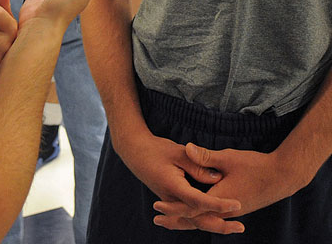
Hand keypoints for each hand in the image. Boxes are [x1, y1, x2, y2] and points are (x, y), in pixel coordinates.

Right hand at [114, 132, 243, 235]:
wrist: (135, 152)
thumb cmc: (156, 149)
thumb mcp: (178, 152)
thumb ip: (198, 164)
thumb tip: (217, 177)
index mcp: (172, 186)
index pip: (199, 201)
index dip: (219, 204)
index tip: (237, 204)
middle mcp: (171, 200)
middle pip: (198, 218)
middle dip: (220, 223)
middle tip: (241, 227)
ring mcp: (170, 203)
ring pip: (193, 220)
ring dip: (214, 224)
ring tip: (234, 227)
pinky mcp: (171, 202)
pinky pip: (188, 216)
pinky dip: (202, 221)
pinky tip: (215, 222)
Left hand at [153, 143, 298, 232]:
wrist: (281, 177)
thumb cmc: (255, 166)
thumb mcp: (228, 158)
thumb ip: (206, 156)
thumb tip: (186, 147)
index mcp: (219, 199)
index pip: (191, 208)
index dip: (173, 207)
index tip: (157, 206)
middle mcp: (224, 211)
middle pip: (195, 219)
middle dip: (176, 219)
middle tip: (157, 220)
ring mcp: (231, 212)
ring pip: (205, 220)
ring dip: (187, 219)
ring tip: (171, 220)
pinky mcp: (236, 208)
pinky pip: (213, 217)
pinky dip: (200, 216)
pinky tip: (195, 212)